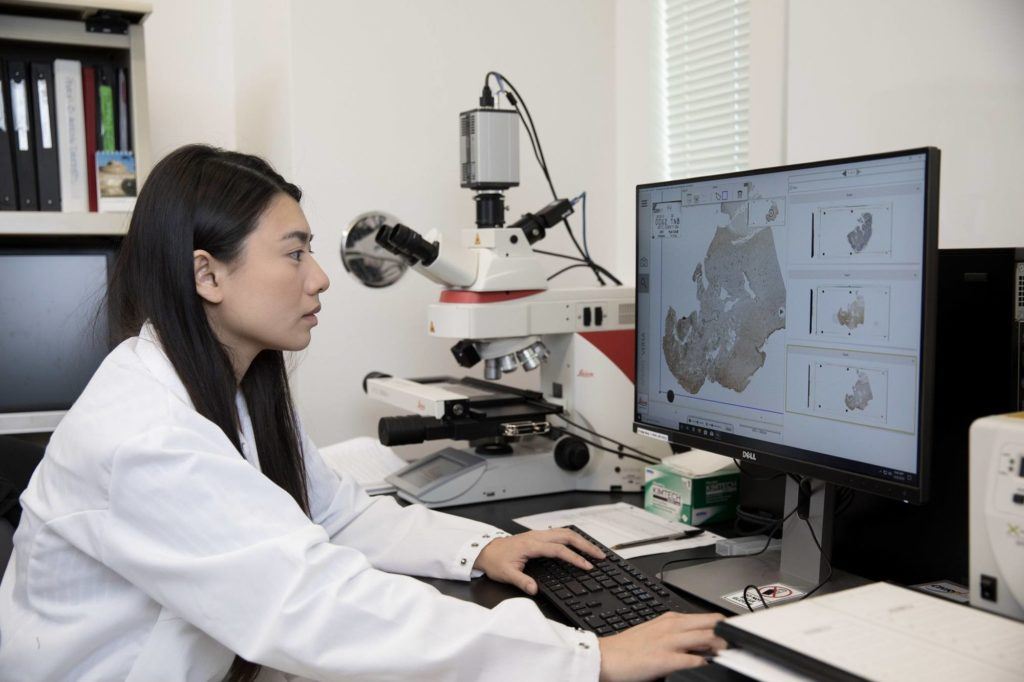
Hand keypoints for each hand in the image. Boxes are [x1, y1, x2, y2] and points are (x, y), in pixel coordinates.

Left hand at [472, 528, 604, 594]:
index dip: (574, 558)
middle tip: (600, 555)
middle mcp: (537, 536)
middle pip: (567, 536)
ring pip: (565, 532)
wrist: (486, 551)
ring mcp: (538, 534)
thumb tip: (535, 589)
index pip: (559, 550)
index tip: (587, 566)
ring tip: (595, 550)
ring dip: (581, 540)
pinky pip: (560, 533)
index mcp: (531, 546)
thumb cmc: (496, 562)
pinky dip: (573, 538)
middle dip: (585, 545)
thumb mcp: (506, 575)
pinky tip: (579, 545)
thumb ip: (521, 581)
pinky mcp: (538, 536)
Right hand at [597, 612, 726, 681]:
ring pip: (706, 638)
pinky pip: (692, 660)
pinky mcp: (664, 660)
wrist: (605, 657)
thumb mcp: (655, 633)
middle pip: (710, 623)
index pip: (705, 617)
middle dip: (728, 632)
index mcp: (670, 619)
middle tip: (740, 642)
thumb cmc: (627, 648)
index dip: (723, 624)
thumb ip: (676, 633)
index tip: (736, 632)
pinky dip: (704, 663)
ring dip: (721, 646)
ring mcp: (669, 642)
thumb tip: (697, 642)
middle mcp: (672, 627)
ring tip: (731, 652)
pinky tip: (708, 666)